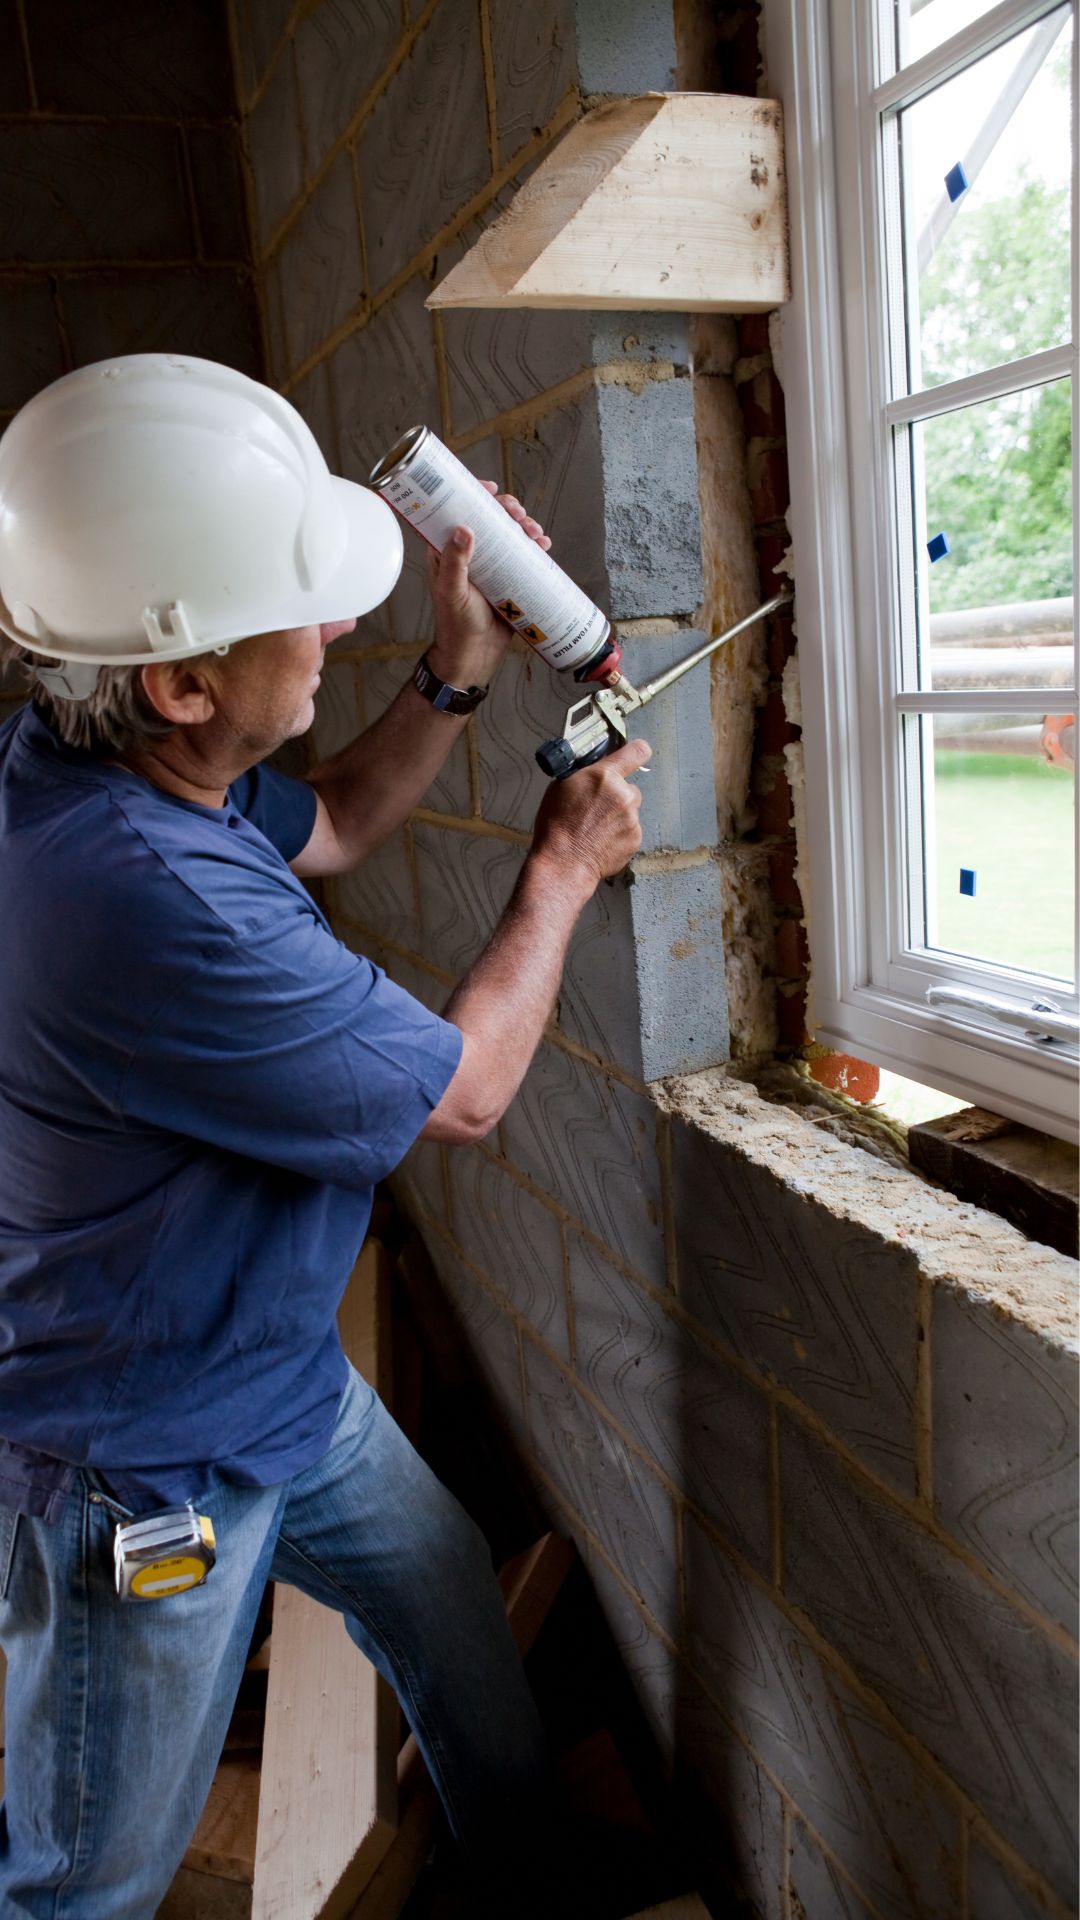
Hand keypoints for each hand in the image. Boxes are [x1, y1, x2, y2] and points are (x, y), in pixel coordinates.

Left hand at [425, 482, 551, 690]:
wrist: (475, 655)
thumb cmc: (455, 625)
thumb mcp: (451, 591)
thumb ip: (455, 562)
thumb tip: (464, 529)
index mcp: (448, 551)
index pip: (458, 512)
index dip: (473, 495)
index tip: (489, 490)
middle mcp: (471, 553)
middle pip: (490, 519)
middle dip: (507, 510)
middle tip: (518, 514)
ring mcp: (492, 565)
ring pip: (509, 534)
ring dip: (524, 526)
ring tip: (533, 531)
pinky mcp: (510, 578)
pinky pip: (524, 555)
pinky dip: (535, 546)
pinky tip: (543, 544)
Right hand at [530, 737, 651, 888]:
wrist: (564, 862)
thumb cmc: (557, 827)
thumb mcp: (561, 787)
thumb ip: (585, 775)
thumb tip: (594, 772)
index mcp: (604, 776)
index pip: (636, 751)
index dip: (636, 752)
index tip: (634, 756)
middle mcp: (623, 794)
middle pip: (630, 788)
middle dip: (618, 796)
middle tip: (597, 809)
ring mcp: (632, 818)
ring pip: (630, 811)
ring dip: (618, 816)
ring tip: (595, 829)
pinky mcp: (635, 839)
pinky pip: (631, 831)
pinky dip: (620, 835)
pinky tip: (601, 841)